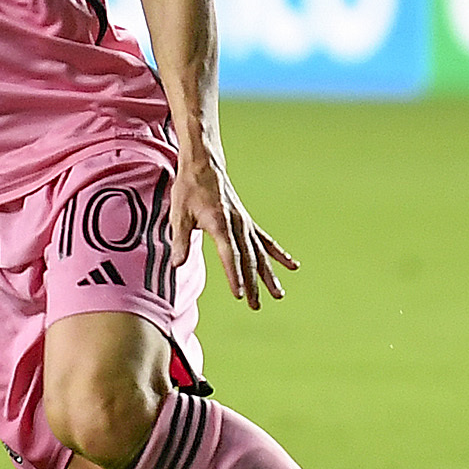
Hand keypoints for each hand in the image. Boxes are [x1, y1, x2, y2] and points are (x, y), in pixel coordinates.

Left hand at [165, 143, 299, 310]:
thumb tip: (177, 265)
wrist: (204, 164)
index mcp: (220, 223)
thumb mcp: (179, 213)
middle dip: (253, 283)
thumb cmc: (189, 188)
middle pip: (248, 258)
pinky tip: (292, 265)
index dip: (234, 275)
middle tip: (255, 305)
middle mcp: (237, 224)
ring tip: (278, 294)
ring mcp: (245, 223)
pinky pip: (266, 240)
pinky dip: (278, 254)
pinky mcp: (247, 222)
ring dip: (268, 275)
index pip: (230, 255)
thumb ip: (179, 240)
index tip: (240, 294)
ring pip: (260, 253)